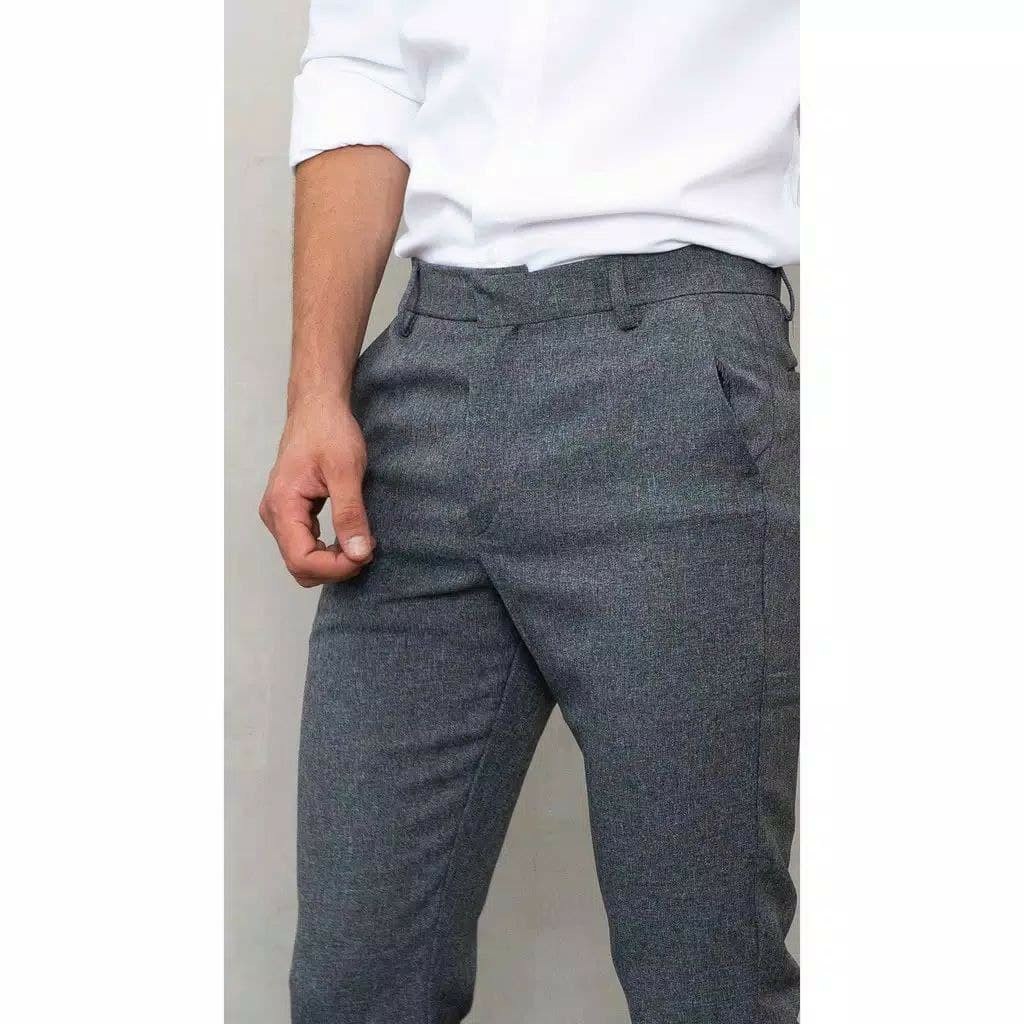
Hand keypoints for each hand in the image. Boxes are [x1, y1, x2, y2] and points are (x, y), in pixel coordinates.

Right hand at [259, 393, 374, 586]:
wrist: (317, 406)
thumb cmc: (328, 430)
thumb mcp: (346, 471)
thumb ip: (350, 514)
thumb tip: (358, 553)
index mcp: (282, 505)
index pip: (301, 560)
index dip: (335, 567)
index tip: (365, 555)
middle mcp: (274, 514)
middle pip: (298, 566)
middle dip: (334, 567)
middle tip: (367, 551)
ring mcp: (280, 514)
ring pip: (300, 559)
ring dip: (331, 562)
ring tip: (362, 544)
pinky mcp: (291, 512)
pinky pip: (304, 545)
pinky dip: (327, 551)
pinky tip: (350, 537)